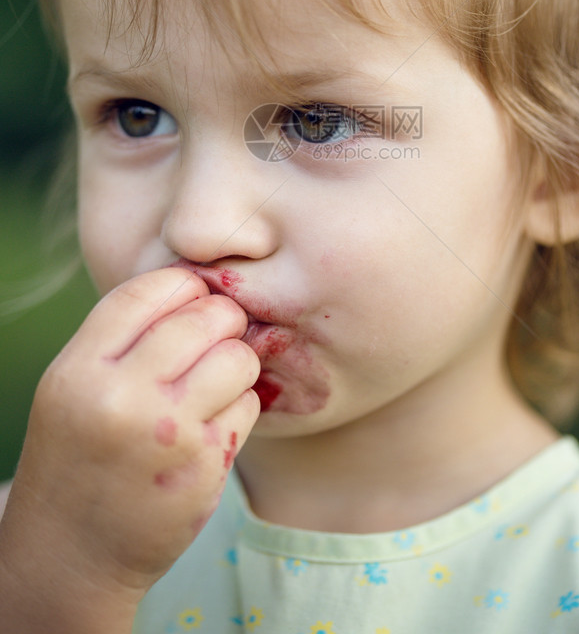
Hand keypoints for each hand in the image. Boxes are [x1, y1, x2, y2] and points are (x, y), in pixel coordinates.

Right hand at [0, 267, 259, 610]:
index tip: (192, 297)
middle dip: (221, 320)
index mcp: (82, 369)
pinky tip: (211, 424)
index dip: (184, 285)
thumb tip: (198, 287)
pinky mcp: (206, 468)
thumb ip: (125, 336)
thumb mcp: (74, 385)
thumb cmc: (78, 453)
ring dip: (235, 363)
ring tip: (212, 382)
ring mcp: (169, 436)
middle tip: (215, 337)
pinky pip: (248, 405)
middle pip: (207, 317)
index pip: (153, 289)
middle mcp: (123, 399)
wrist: (69, 554)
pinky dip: (238, 407)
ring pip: (238, 358)